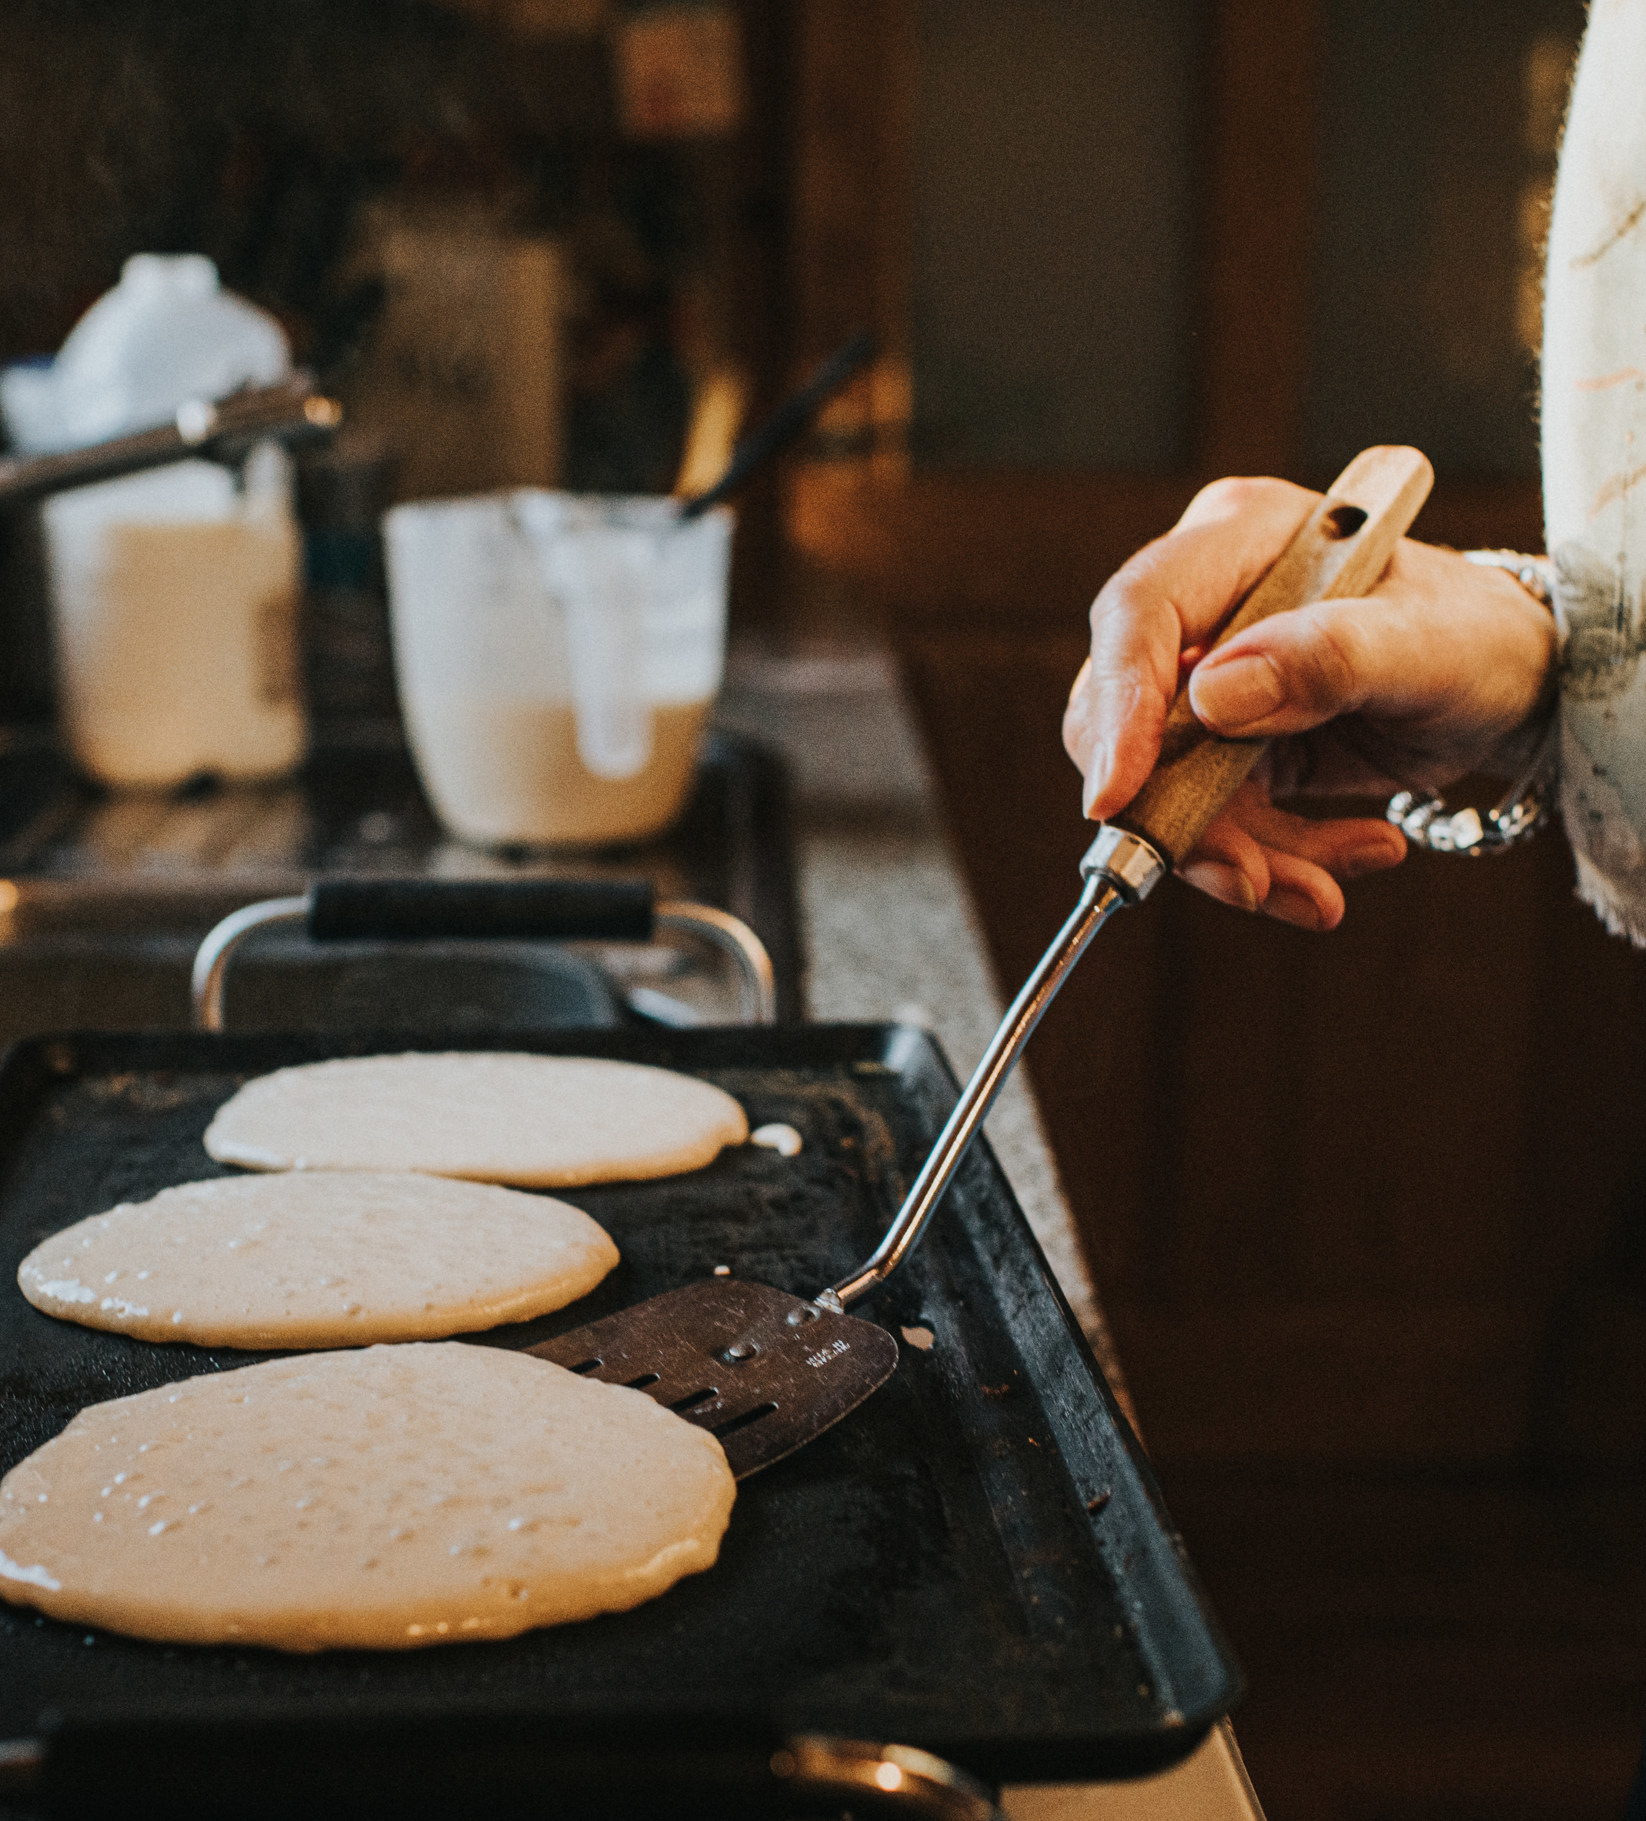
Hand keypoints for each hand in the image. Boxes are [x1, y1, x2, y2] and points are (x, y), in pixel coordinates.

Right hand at [1062, 477, 1558, 929]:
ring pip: (1162, 788)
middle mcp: (1204, 605)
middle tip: (1247, 881)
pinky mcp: (1220, 744)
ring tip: (1321, 891)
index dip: (1115, 705)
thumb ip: (1329, 658)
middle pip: (1127, 717)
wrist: (1506, 688)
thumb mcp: (1429, 644)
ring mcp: (1206, 679)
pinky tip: (1346, 858)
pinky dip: (1268, 862)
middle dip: (1179, 813)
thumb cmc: (1476, 638)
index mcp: (1239, 538)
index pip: (1139, 613)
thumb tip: (1211, 698)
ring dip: (1237, 857)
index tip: (1115, 800)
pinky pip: (1208, 819)